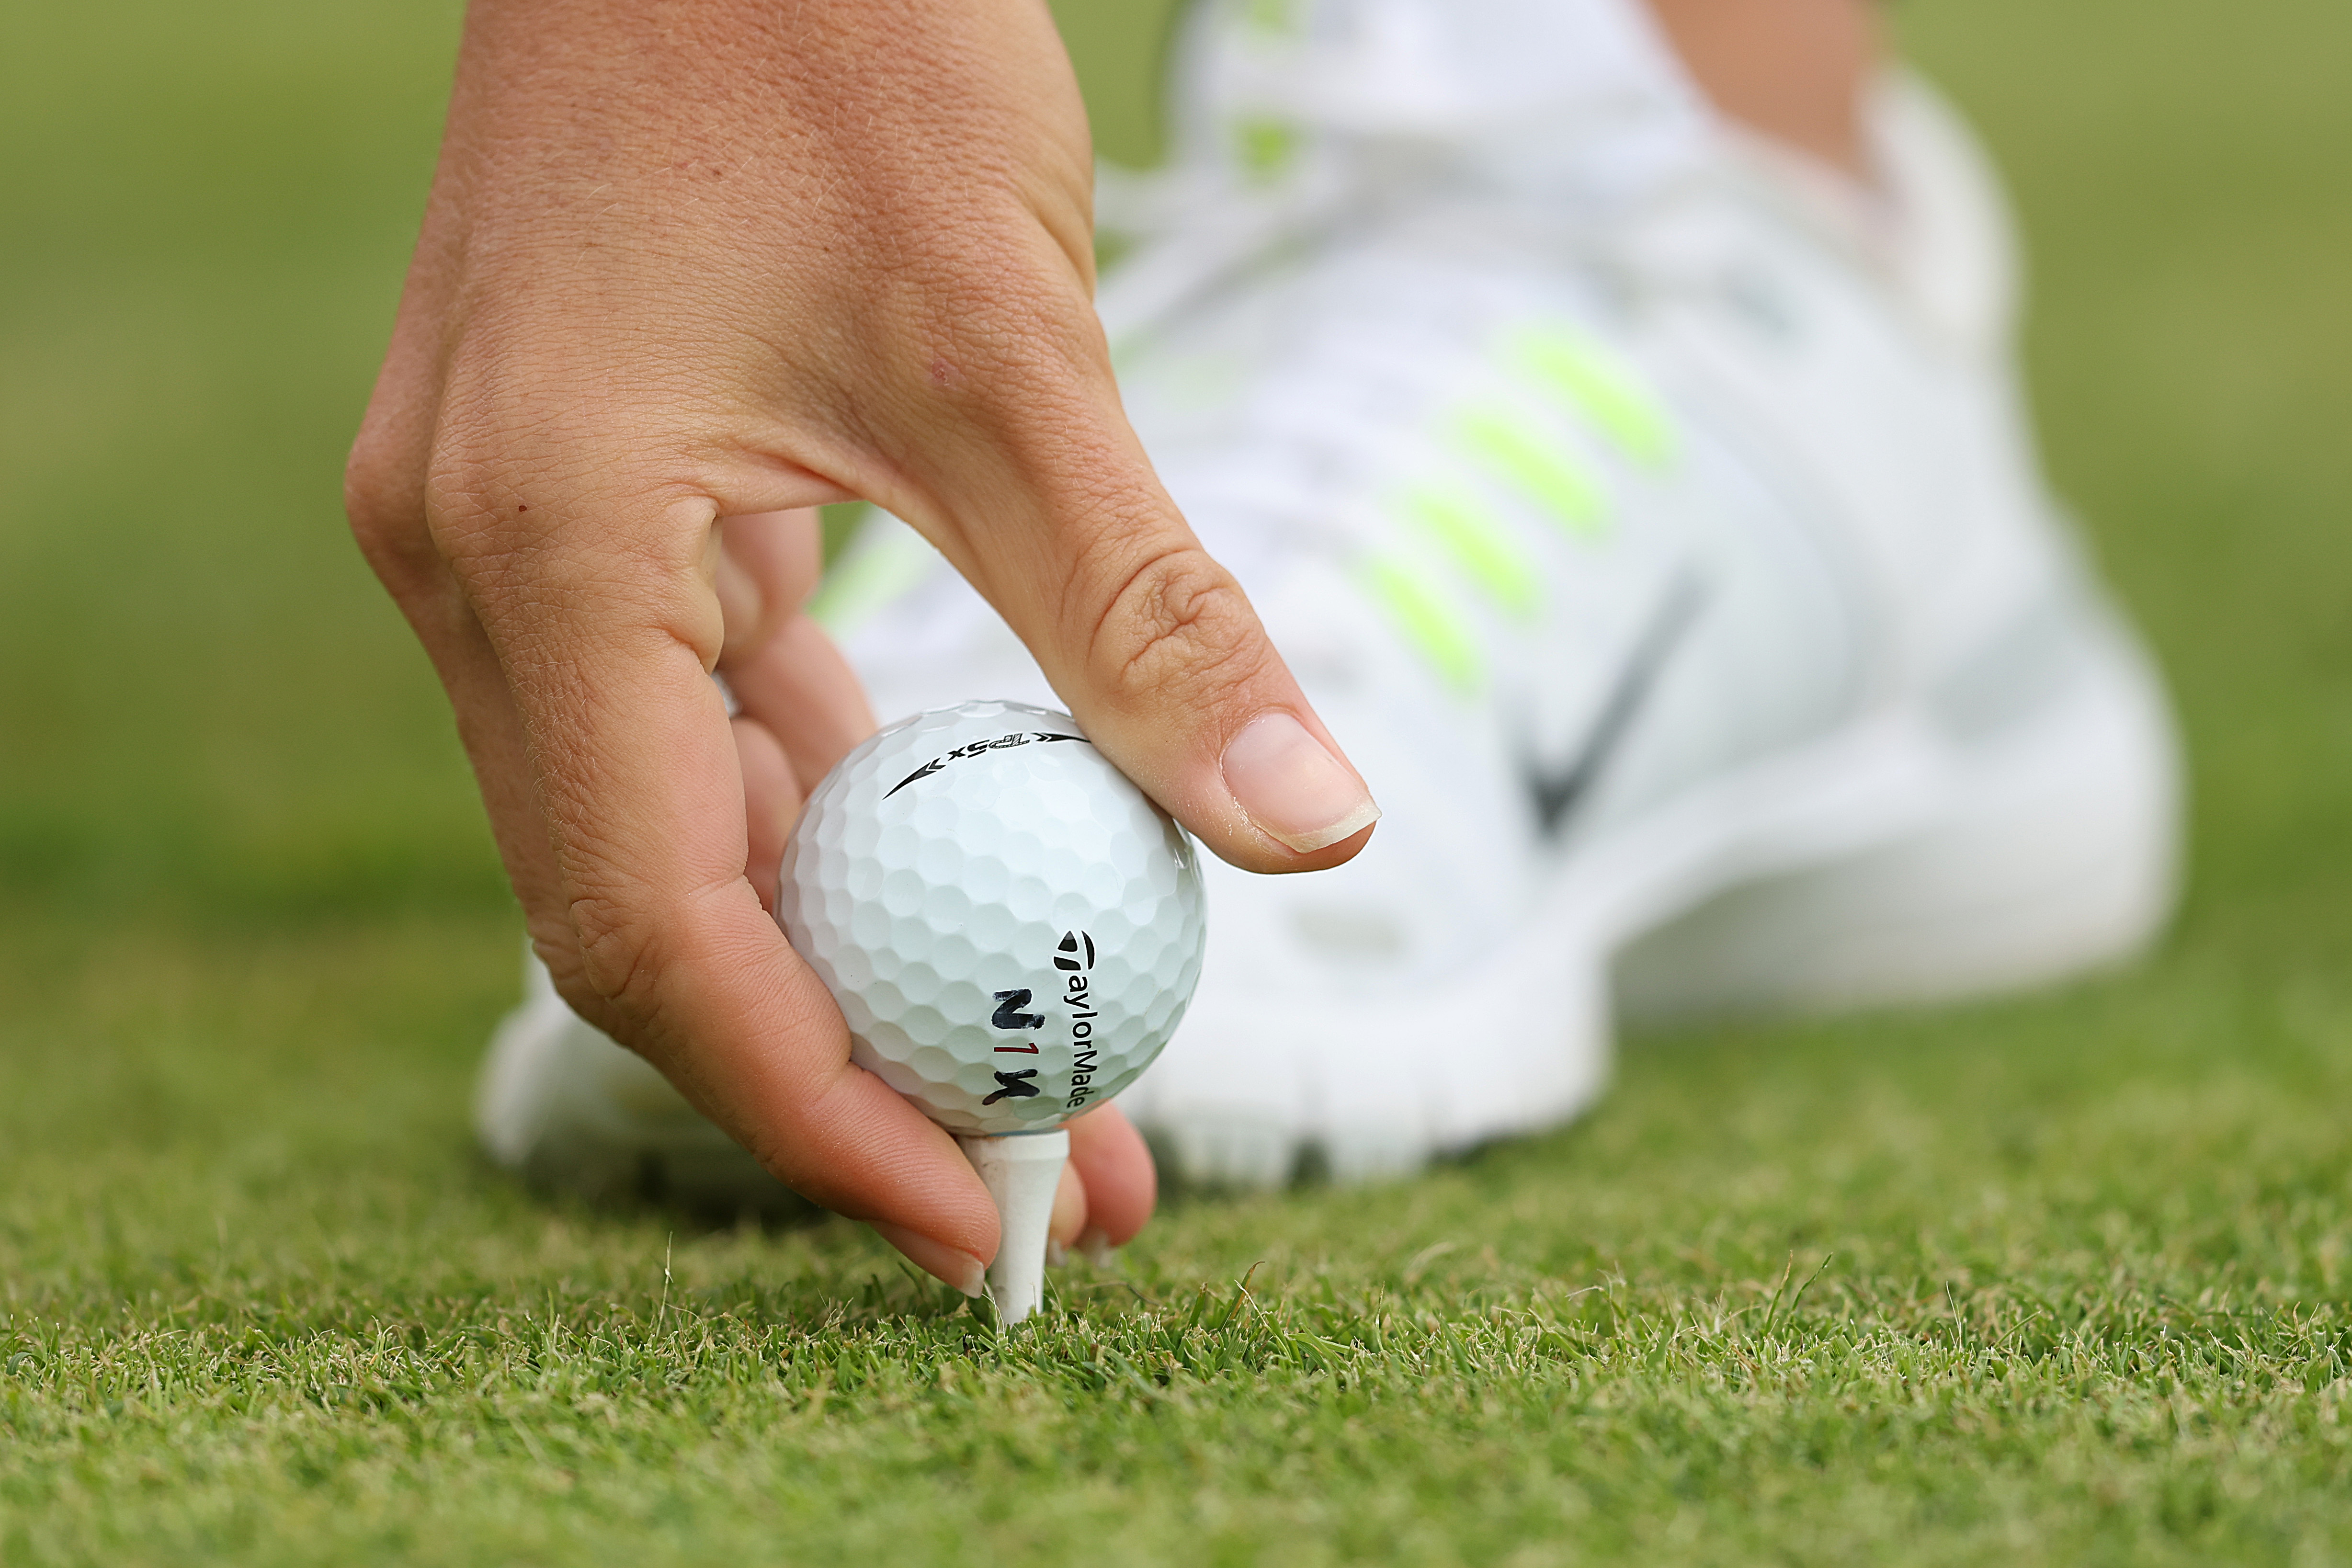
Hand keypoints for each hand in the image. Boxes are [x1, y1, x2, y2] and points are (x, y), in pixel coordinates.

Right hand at [345, 0, 1376, 1289]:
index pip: (654, 926)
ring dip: (854, 954)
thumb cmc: (826, 44)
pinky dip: (840, 818)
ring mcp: (532, 546)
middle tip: (1052, 1171)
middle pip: (659, 912)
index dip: (819, 1108)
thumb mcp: (1010, 349)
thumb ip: (1144, 611)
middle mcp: (490, 574)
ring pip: (686, 831)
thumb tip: (1307, 824)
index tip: (988, 1223)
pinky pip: (712, 721)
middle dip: (852, 1063)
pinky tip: (975, 880)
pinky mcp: (602, 512)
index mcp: (542, 550)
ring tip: (1042, 1067)